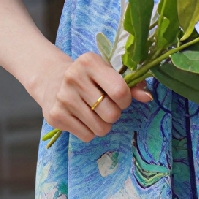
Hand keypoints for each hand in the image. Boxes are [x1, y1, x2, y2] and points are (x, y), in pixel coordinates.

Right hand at [32, 48, 152, 143]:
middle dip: (113, 114)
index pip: (120, 91)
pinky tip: (81, 118)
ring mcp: (62, 98)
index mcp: (90, 62)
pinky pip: (86, 136)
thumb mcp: (108, 73)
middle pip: (111, 114)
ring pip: (100, 129)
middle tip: (105, 107)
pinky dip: (89, 131)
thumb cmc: (88, 77)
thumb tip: (147, 97)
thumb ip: (131, 84)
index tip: (120, 99)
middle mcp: (73, 78)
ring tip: (94, 113)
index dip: (125, 100)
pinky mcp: (55, 116)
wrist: (51, 79)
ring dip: (102, 125)